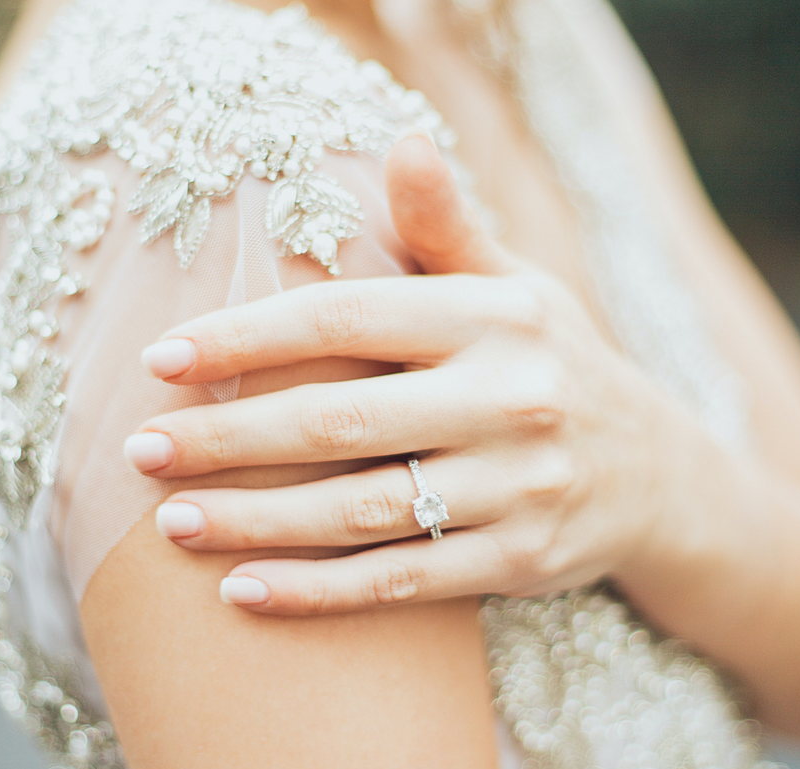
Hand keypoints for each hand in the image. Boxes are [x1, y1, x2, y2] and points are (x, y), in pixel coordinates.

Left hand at [126, 132, 687, 613]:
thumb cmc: (555, 364)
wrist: (658, 475)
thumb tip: (402, 145)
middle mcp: (512, 398)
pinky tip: (244, 590)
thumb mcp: (516, 287)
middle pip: (339, 422)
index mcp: (496, 317)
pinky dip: (317, 592)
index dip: (248, 338)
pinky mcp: (520, 561)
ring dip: (255, 521)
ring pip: (360, 512)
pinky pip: (401, 583)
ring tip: (172, 522)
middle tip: (141, 450)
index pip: (348, 316)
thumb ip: (449, 229)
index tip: (163, 360)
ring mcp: (519, 488)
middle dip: (226, 439)